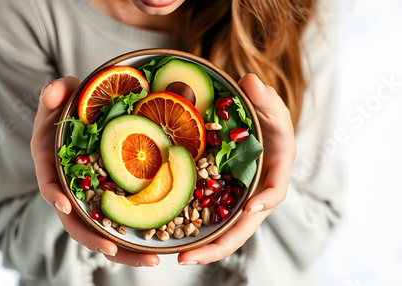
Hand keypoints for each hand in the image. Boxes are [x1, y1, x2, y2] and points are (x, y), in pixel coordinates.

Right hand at [31, 77, 159, 266]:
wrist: (89, 115)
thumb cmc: (75, 104)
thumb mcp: (65, 92)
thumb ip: (58, 90)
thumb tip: (52, 93)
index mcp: (52, 164)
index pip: (49, 183)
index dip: (54, 195)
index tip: (66, 206)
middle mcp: (68, 188)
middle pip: (75, 222)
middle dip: (93, 239)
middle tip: (115, 250)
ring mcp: (89, 197)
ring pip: (100, 231)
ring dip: (123, 250)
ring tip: (151, 259)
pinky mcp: (109, 200)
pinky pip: (119, 223)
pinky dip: (135, 237)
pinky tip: (160, 246)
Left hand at [177, 73, 296, 264]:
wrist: (253, 127)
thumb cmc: (266, 118)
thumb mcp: (269, 104)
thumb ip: (263, 96)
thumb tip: (251, 81)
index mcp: (275, 172)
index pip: (275, 191)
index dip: (265, 201)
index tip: (252, 208)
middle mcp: (257, 193)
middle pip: (243, 227)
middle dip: (220, 245)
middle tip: (191, 258)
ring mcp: (237, 200)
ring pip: (224, 230)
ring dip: (204, 247)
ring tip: (178, 258)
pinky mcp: (220, 199)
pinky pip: (209, 217)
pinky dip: (194, 229)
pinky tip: (170, 237)